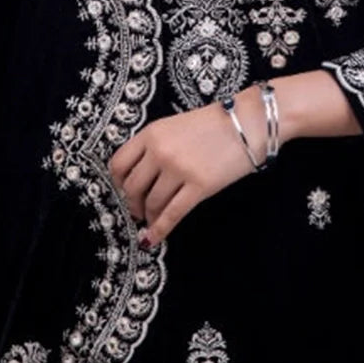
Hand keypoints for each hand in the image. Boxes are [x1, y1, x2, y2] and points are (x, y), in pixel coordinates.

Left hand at [108, 98, 258, 247]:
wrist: (246, 123)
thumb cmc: (211, 123)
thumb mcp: (174, 126)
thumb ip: (154, 145)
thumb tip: (139, 175)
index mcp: (151, 133)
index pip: (118, 164)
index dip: (117, 183)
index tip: (122, 191)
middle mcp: (160, 151)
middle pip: (132, 187)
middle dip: (133, 203)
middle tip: (137, 211)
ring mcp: (179, 169)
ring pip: (152, 203)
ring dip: (148, 217)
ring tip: (150, 221)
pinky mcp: (199, 186)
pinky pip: (172, 214)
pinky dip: (160, 230)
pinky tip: (154, 239)